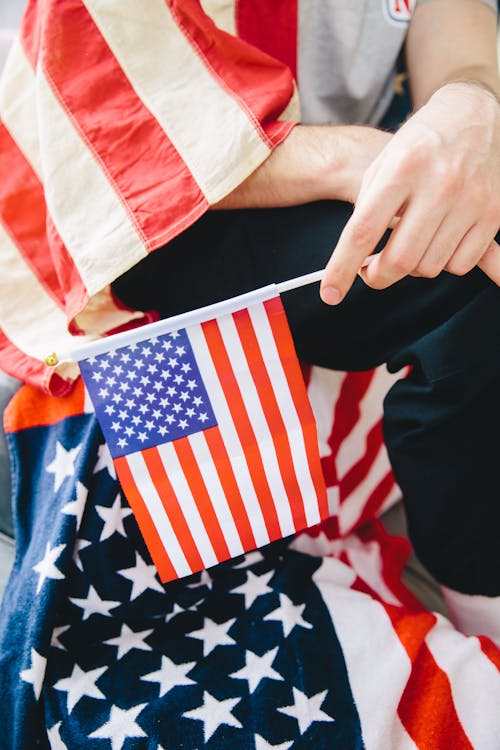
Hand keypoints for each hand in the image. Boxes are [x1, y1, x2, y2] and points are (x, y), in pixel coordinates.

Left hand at [320, 82, 499, 304]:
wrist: (473, 113)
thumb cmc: (419, 144)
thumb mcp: (383, 164)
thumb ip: (366, 210)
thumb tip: (357, 260)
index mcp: (402, 168)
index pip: (363, 231)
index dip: (342, 268)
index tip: (331, 293)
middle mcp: (439, 184)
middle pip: (399, 260)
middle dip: (378, 276)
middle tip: (371, 270)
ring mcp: (470, 200)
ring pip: (429, 267)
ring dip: (411, 268)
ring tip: (408, 244)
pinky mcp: (493, 213)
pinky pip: (460, 264)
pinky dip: (443, 263)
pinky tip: (436, 241)